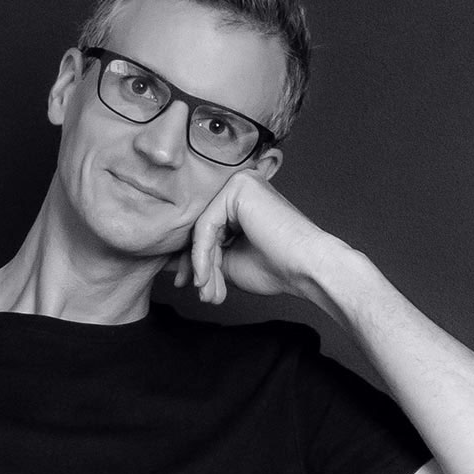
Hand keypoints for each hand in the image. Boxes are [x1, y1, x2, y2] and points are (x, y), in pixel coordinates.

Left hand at [177, 169, 335, 304]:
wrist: (306, 268)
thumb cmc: (276, 267)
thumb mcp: (228, 263)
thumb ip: (203, 258)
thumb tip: (168, 262)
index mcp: (240, 201)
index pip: (206, 229)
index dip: (195, 261)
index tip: (194, 286)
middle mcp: (240, 186)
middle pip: (202, 228)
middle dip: (196, 264)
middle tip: (199, 290)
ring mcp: (240, 183)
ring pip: (202, 229)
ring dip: (201, 265)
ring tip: (207, 290)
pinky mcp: (238, 188)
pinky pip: (206, 226)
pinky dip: (202, 255)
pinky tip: (206, 275)